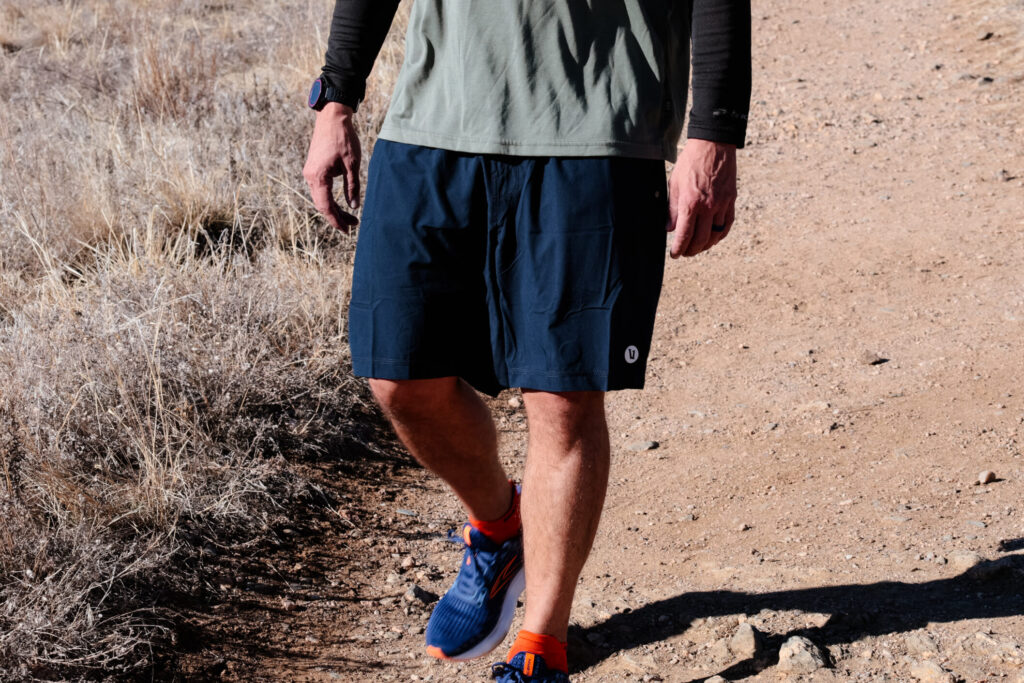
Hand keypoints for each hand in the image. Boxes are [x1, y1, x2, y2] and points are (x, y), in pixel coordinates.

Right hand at [303, 102, 360, 230]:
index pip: (326, 206)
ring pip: (321, 198)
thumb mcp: (352, 165)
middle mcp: (310, 176)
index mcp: (318, 177)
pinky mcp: (313, 168)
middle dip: (337, 217)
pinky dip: (330, 198)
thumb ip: (352, 187)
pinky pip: (320, 189)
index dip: (336, 221)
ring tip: (351, 216)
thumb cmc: (343, 139)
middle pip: (322, 205)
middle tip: (354, 224)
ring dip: (334, 208)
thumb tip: (354, 207)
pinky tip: (341, 203)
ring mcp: (310, 172)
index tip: (347, 230)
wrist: (332, 118)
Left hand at [666, 139, 736, 257]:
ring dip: (706, 245)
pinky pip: (727, 224)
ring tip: (698, 247)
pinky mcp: (731, 200)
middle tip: (684, 252)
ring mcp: (722, 204)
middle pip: (701, 240)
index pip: (684, 234)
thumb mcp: (675, 183)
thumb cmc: (691, 161)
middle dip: (691, 250)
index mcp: (691, 203)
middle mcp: (708, 207)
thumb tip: (670, 228)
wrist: (714, 144)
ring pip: (716, 235)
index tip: (674, 254)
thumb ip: (672, 208)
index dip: (678, 248)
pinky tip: (713, 237)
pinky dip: (720, 235)